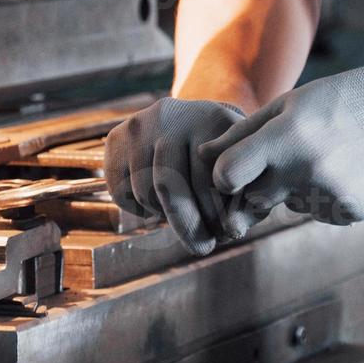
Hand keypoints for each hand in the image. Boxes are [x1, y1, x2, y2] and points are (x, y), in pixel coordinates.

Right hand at [103, 98, 245, 254]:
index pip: (207, 178)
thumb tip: (232, 231)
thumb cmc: (225, 156)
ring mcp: (140, 124)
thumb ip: (247, 203)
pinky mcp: (116, 137)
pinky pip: (121, 191)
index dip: (216, 214)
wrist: (192, 124)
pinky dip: (138, 209)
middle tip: (202, 247)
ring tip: (184, 216)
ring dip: (164, 216)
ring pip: (144, 192)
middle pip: (169, 187)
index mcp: (210, 117)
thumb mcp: (244, 170)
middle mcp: (172, 115)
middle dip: (188, 225)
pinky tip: (159, 204)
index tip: (225, 235)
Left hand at [200, 59, 363, 239]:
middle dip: (257, 186)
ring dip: (294, 190)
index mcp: (286, 137)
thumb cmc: (338, 101)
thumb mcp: (289, 105)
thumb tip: (201, 156)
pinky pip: (318, 213)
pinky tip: (343, 170)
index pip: (226, 176)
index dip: (225, 175)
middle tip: (283, 161)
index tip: (234, 169)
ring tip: (324, 158)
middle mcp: (307, 170)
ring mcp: (331, 196)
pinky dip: (322, 198)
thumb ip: (242, 134)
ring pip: (288, 207)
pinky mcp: (352, 212)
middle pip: (252, 200)